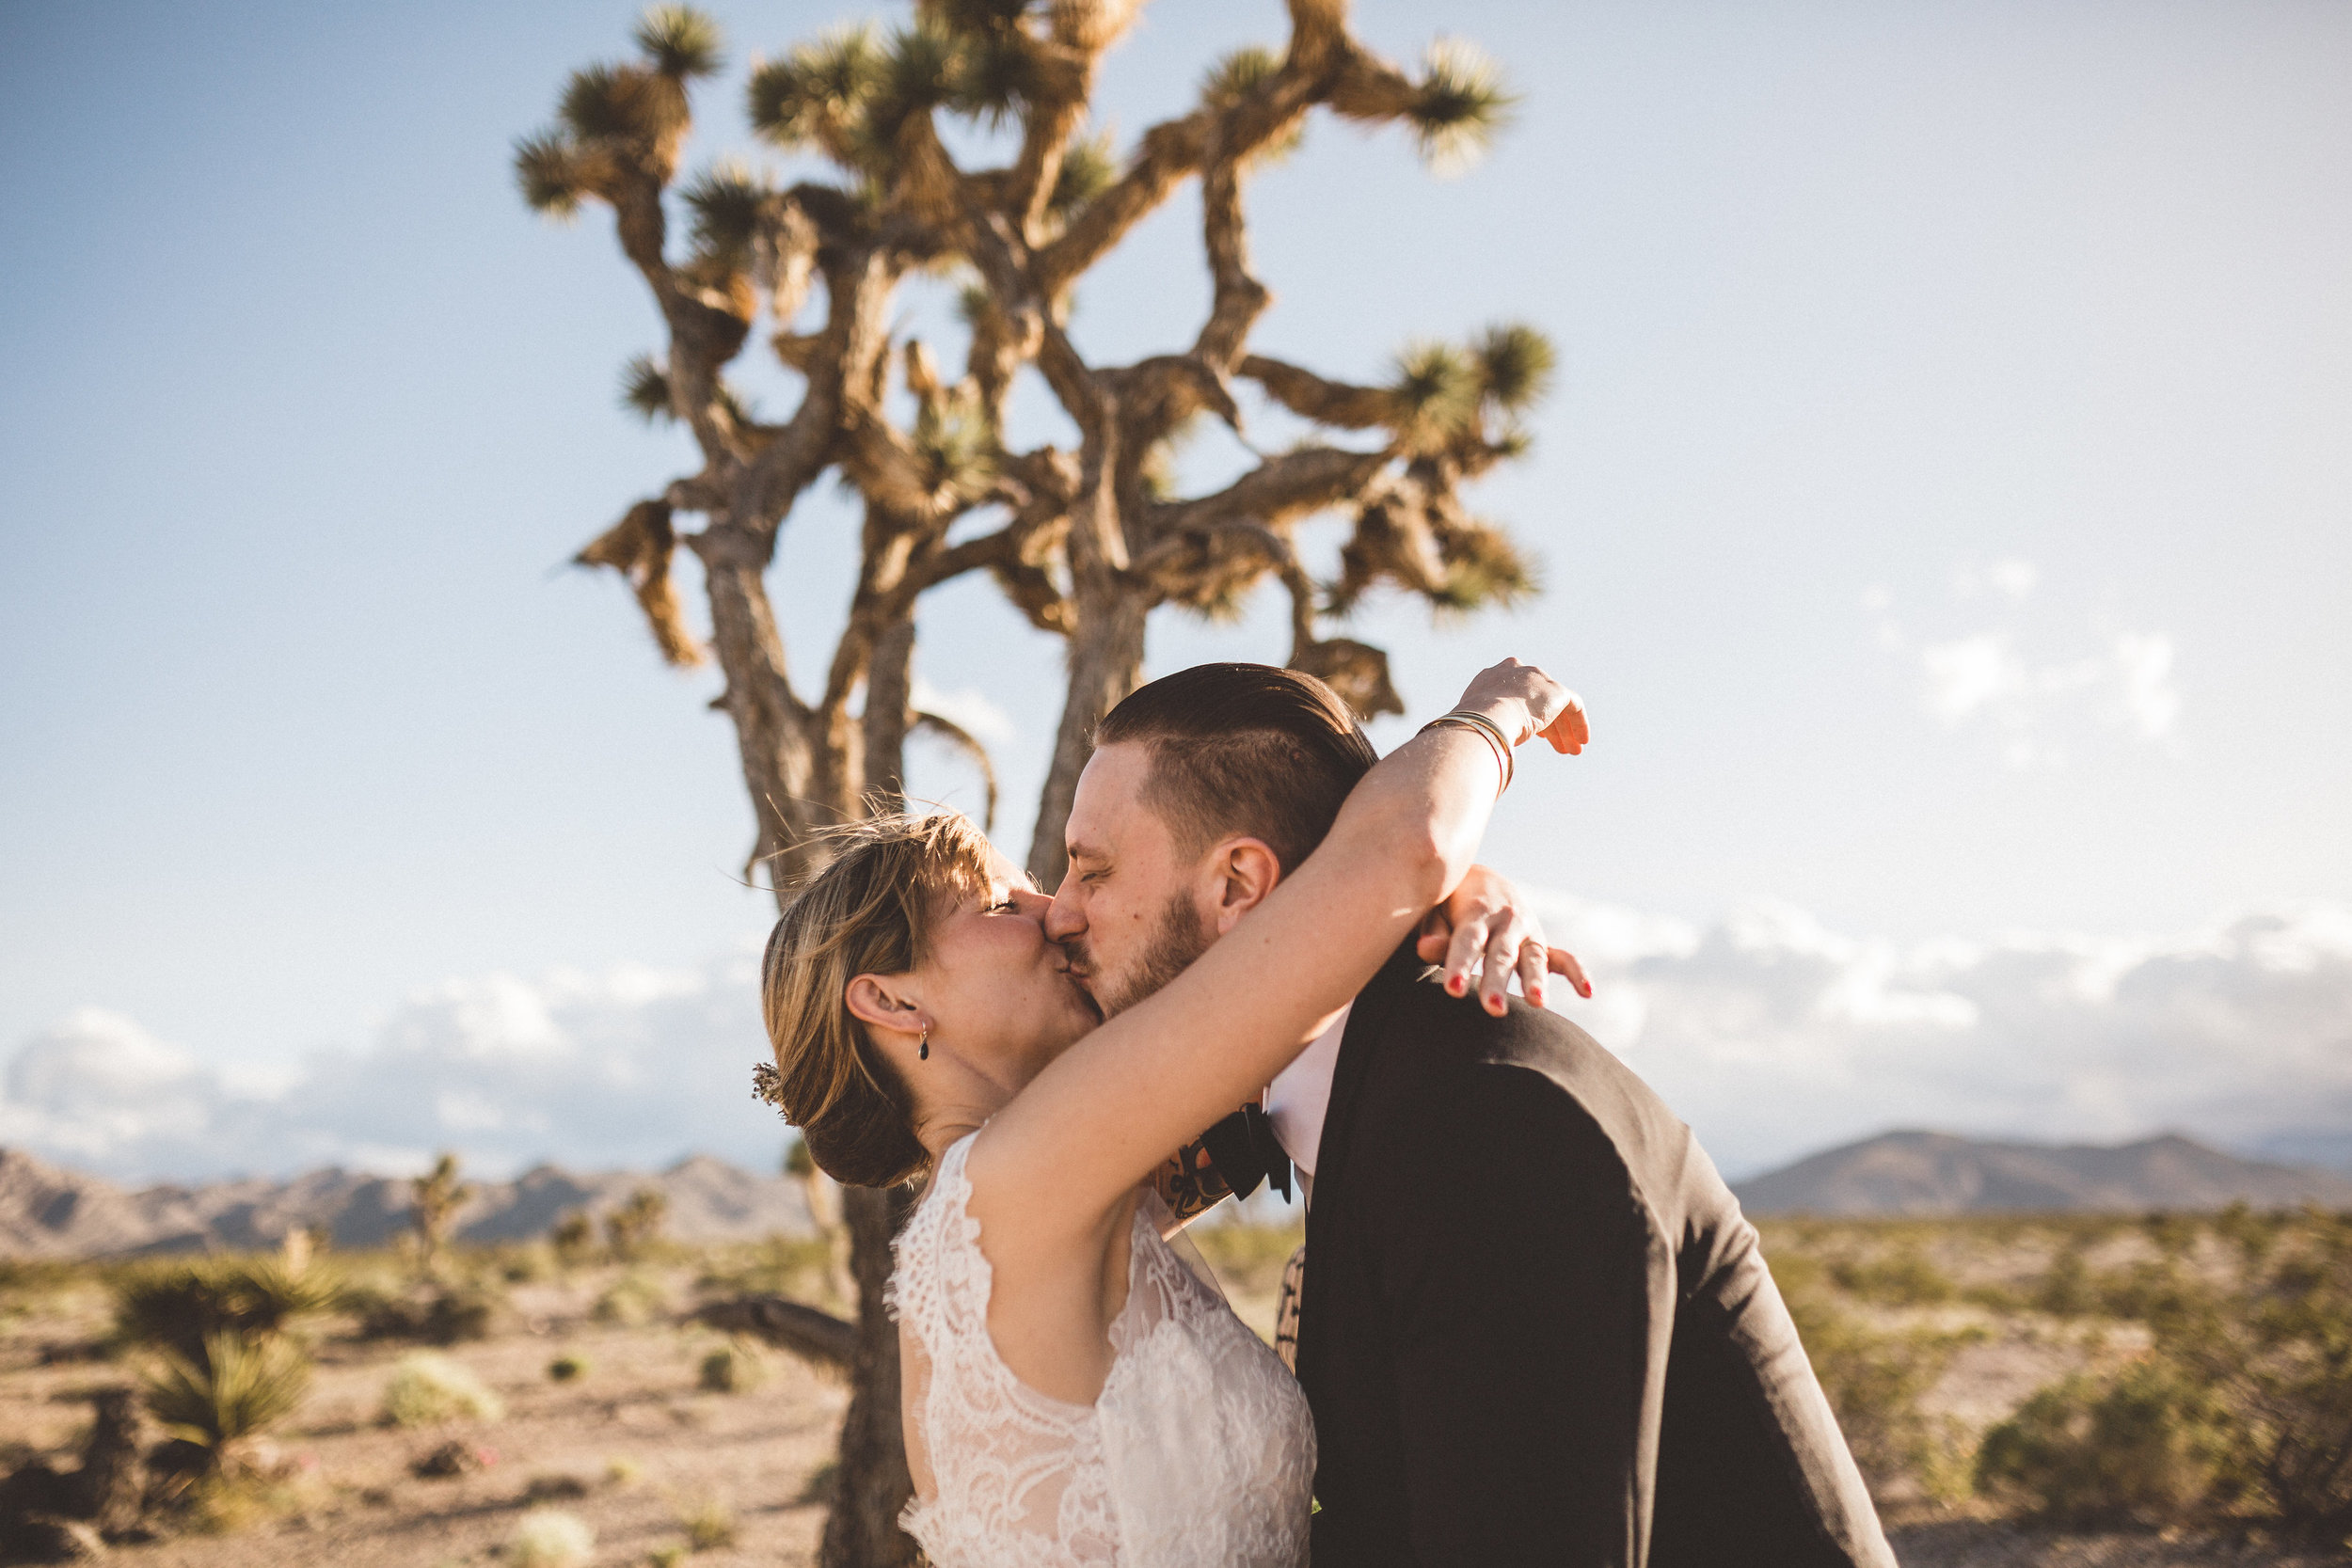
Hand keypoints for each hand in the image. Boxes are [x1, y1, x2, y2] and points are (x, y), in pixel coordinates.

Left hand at [1415, 863, 1592, 1015]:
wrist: (1481, 880)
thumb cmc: (1448, 904)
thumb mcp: (1435, 911)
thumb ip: (1433, 931)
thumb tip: (1424, 949)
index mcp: (1476, 913)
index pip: (1466, 941)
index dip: (1459, 965)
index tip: (1453, 990)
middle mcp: (1506, 922)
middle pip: (1501, 955)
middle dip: (1498, 981)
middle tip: (1492, 1009)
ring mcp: (1528, 932)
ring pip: (1533, 958)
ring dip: (1535, 980)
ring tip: (1537, 1003)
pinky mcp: (1541, 944)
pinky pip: (1563, 958)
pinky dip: (1577, 973)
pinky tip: (1587, 993)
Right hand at [1455, 657, 1588, 754]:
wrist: (1486, 717)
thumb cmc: (1471, 726)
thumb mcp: (1472, 723)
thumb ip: (1482, 726)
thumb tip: (1478, 747)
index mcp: (1494, 675)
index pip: (1517, 693)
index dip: (1527, 713)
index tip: (1536, 734)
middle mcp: (1518, 671)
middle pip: (1538, 699)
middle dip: (1550, 725)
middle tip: (1558, 746)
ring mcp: (1538, 678)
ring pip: (1557, 706)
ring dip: (1565, 730)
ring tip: (1571, 751)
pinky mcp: (1556, 691)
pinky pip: (1573, 706)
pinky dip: (1579, 723)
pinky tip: (1581, 741)